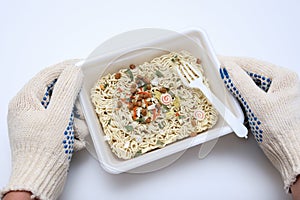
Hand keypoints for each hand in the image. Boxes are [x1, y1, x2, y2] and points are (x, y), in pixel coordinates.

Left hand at [1, 60, 82, 199]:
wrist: (40, 180)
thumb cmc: (44, 149)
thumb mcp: (57, 116)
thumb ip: (66, 89)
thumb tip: (73, 70)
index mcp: (25, 101)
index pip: (47, 75)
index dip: (65, 68)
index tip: (81, 64)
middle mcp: (29, 110)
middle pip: (57, 94)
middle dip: (73, 104)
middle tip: (80, 112)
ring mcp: (37, 122)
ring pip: (64, 111)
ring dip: (75, 122)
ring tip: (75, 133)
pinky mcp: (46, 134)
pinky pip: (64, 124)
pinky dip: (72, 131)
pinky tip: (72, 141)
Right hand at [219, 56, 299, 192]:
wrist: (290, 153)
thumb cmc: (281, 132)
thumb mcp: (258, 105)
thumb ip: (241, 84)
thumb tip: (228, 69)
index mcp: (284, 78)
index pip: (252, 64)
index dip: (231, 62)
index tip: (216, 60)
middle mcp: (282, 82)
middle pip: (251, 71)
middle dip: (232, 69)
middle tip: (216, 68)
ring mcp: (277, 92)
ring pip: (250, 80)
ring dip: (235, 80)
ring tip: (221, 78)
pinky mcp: (270, 102)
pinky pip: (251, 91)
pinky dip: (240, 90)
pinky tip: (231, 91)